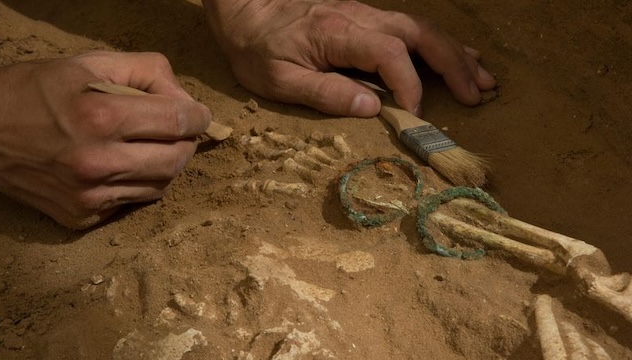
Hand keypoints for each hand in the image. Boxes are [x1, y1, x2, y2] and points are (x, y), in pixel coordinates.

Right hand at [0, 51, 210, 228]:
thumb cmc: (37, 90)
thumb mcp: (90, 63)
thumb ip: (146, 72)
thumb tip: (186, 101)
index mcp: (101, 117)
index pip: (178, 122)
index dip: (198, 116)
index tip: (198, 115)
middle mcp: (97, 162)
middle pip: (177, 160)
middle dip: (186, 143)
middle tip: (177, 132)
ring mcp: (89, 195)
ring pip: (160, 187)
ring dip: (165, 165)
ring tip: (147, 146)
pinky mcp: (81, 216)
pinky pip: (132, 203)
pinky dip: (137, 184)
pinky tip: (121, 166)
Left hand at [202, 0, 495, 117]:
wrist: (243, 7)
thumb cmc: (256, 47)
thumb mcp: (279, 79)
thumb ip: (325, 93)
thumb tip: (372, 109)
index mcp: (338, 34)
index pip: (391, 56)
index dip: (409, 86)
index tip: (413, 115)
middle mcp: (360, 18)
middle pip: (420, 34)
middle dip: (453, 64)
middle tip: (478, 94)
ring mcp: (365, 14)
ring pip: (422, 27)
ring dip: (455, 52)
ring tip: (483, 78)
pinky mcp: (364, 18)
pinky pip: (410, 28)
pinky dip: (438, 44)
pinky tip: (456, 56)